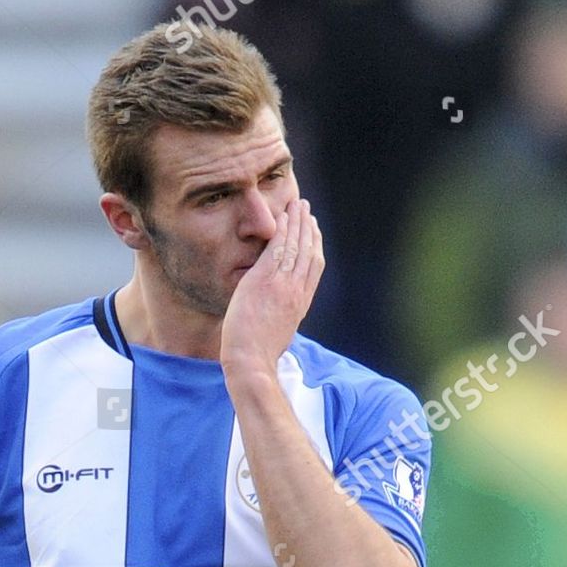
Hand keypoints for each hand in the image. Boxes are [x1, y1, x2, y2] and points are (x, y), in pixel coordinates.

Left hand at [220, 197, 324, 380]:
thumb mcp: (279, 334)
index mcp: (300, 304)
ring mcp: (282, 285)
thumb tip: (280, 314)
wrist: (251, 362)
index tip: (313, 232)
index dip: (315, 246)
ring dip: (297, 221)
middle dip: (309, 228)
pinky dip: (283, 230)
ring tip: (297, 204)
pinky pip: (278, 248)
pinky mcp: (265, 281)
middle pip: (309, 251)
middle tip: (307, 210)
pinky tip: (283, 216)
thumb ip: (282, 317)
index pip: (314, 268)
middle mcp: (296, 291)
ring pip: (296, 245)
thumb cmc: (259, 356)